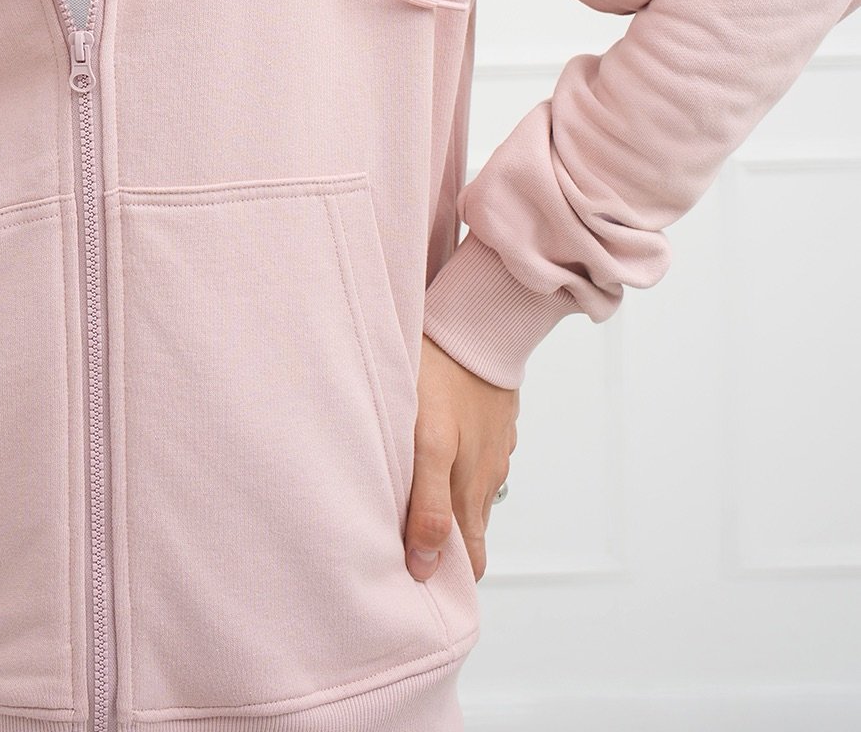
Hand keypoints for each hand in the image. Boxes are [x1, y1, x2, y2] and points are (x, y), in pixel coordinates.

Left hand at [404, 333, 517, 583]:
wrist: (477, 320)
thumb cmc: (442, 378)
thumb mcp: (428, 444)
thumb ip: (428, 505)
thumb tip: (425, 567)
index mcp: (470, 492)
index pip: (472, 563)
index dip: (452, 579)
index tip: (422, 587)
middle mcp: (488, 477)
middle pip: (472, 532)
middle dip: (449, 548)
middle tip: (411, 550)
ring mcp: (495, 448)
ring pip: (473, 494)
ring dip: (452, 506)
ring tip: (416, 504)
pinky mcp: (494, 422)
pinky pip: (479, 459)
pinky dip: (460, 470)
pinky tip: (438, 455)